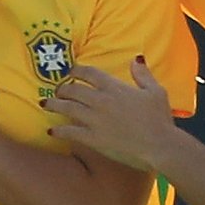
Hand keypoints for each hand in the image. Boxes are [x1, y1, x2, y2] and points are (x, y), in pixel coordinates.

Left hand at [48, 57, 184, 172]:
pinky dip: (59, 130)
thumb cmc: (159, 118)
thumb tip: (136, 59)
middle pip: (73, 90)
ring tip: (45, 104)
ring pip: (67, 108)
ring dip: (54, 105)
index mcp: (115, 87)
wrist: (159, 144)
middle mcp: (100, 100)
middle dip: (62, 89)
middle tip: (57, 90)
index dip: (76, 71)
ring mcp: (94, 119)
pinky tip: (51, 131)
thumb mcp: (155, 91)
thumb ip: (142, 75)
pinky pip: (70, 132)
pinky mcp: (92, 138)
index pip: (89, 73)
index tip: (70, 72)